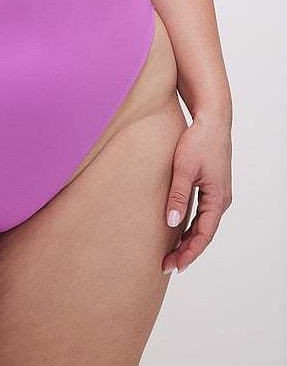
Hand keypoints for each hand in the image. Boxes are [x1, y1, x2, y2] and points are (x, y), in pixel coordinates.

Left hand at [162, 113, 231, 273]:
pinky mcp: (210, 186)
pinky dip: (190, 225)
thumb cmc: (198, 141)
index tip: (174, 266)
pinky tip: (177, 230)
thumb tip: (172, 223)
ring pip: (203, 225)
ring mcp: (217, 193)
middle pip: (204, 234)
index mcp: (217, 198)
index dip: (189, 253)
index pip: (204, 235)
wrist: (211, 120)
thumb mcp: (184, 168)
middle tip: (166, 265)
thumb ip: (178, 195)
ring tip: (170, 253)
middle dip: (186, 251)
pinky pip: (201, 213)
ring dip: (188, 239)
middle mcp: (220, 200)